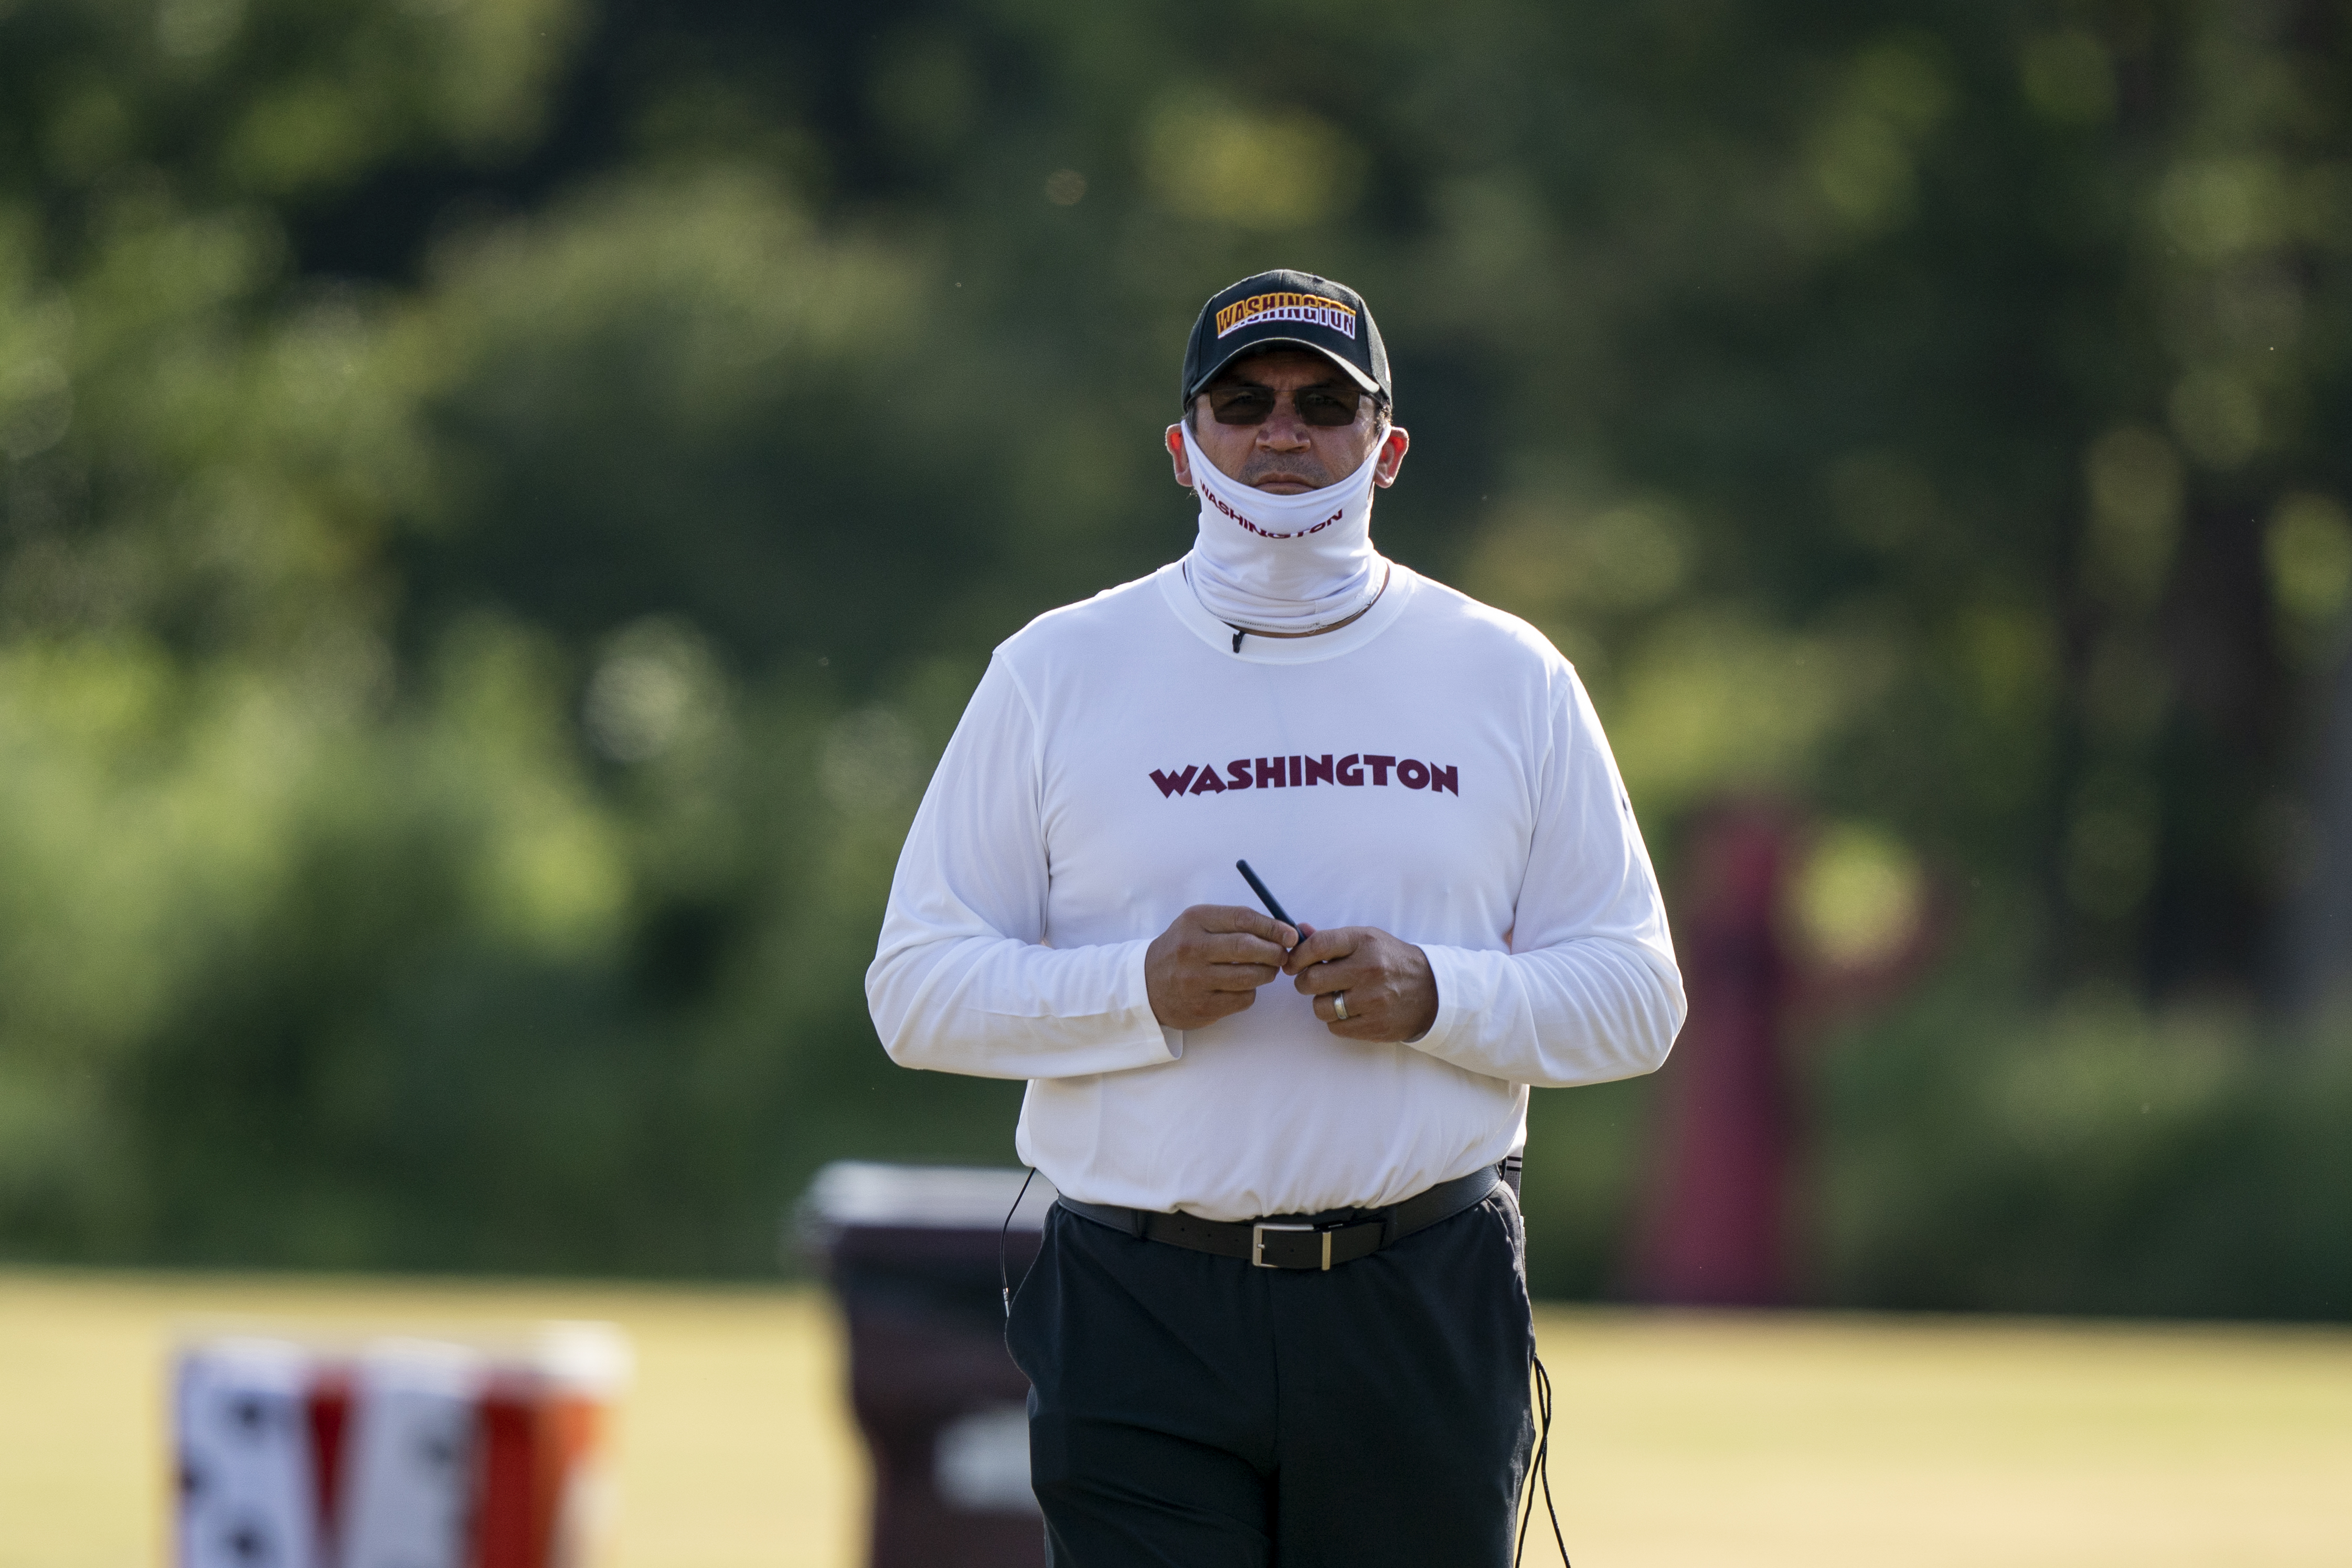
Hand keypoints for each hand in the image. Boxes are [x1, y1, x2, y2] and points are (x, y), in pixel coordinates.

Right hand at [1146, 905, 1298, 1029]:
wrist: (1146, 985)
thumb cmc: (1183, 950)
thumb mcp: (1199, 925)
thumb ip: (1236, 923)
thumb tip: (1283, 929)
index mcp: (1195, 921)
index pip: (1243, 919)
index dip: (1273, 926)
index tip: (1291, 934)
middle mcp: (1192, 948)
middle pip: (1248, 948)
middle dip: (1275, 951)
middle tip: (1283, 955)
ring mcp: (1196, 979)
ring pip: (1250, 976)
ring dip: (1267, 973)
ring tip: (1266, 970)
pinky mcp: (1202, 1005)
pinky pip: (1243, 999)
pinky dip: (1251, 992)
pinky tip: (1241, 987)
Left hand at [1284, 926, 1438, 1042]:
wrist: (1432, 990)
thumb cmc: (1392, 961)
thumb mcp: (1367, 940)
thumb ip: (1332, 939)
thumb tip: (1298, 931)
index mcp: (1365, 942)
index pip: (1318, 946)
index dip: (1297, 955)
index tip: (1292, 963)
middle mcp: (1368, 969)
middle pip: (1312, 980)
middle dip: (1304, 982)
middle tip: (1312, 982)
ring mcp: (1372, 1000)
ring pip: (1320, 1007)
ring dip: (1322, 1004)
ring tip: (1337, 997)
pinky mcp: (1374, 1025)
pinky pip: (1335, 1027)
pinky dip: (1337, 1021)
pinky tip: (1351, 1011)